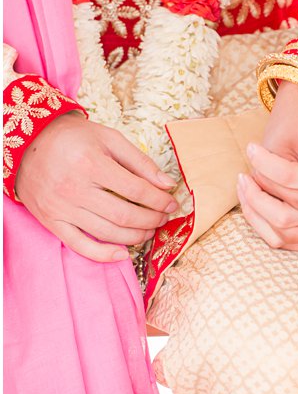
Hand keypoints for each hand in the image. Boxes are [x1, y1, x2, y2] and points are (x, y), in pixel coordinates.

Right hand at [14, 112, 178, 261]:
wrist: (29, 143)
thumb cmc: (74, 138)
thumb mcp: (109, 139)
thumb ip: (140, 162)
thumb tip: (168, 184)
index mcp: (91, 164)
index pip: (136, 191)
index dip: (160, 200)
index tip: (172, 203)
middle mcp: (74, 189)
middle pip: (124, 215)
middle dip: (151, 220)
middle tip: (163, 218)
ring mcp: (60, 208)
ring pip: (106, 232)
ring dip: (135, 236)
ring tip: (149, 230)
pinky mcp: (50, 221)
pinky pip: (79, 245)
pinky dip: (102, 254)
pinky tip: (123, 253)